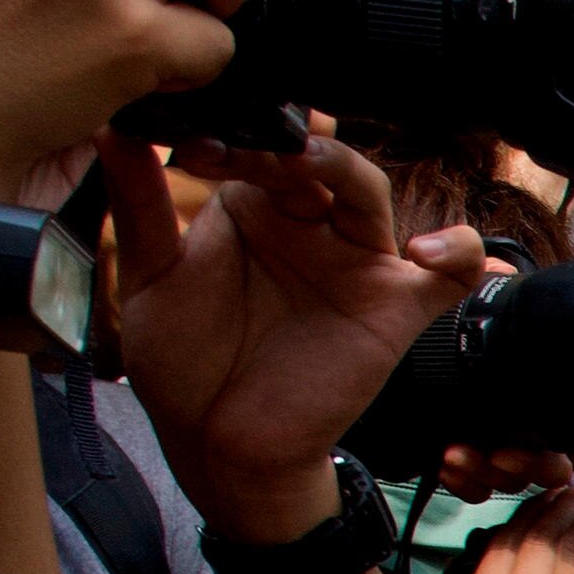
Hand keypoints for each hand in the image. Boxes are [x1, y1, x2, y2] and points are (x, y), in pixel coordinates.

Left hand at [99, 129, 491, 543]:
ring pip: (369, 192)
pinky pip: (449, 274)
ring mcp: (355, 265)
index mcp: (253, 207)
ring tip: (307, 161)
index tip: (191, 147)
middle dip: (282, 144)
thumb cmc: (185, 364)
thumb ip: (142, 204)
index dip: (233, 136)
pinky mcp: (395, 310)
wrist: (217, 445)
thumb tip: (116, 128)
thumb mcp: (152, 276)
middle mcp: (308, 226)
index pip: (257, 145)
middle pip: (315, 157)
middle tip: (246, 149)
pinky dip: (456, 252)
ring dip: (343, 168)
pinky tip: (424, 252)